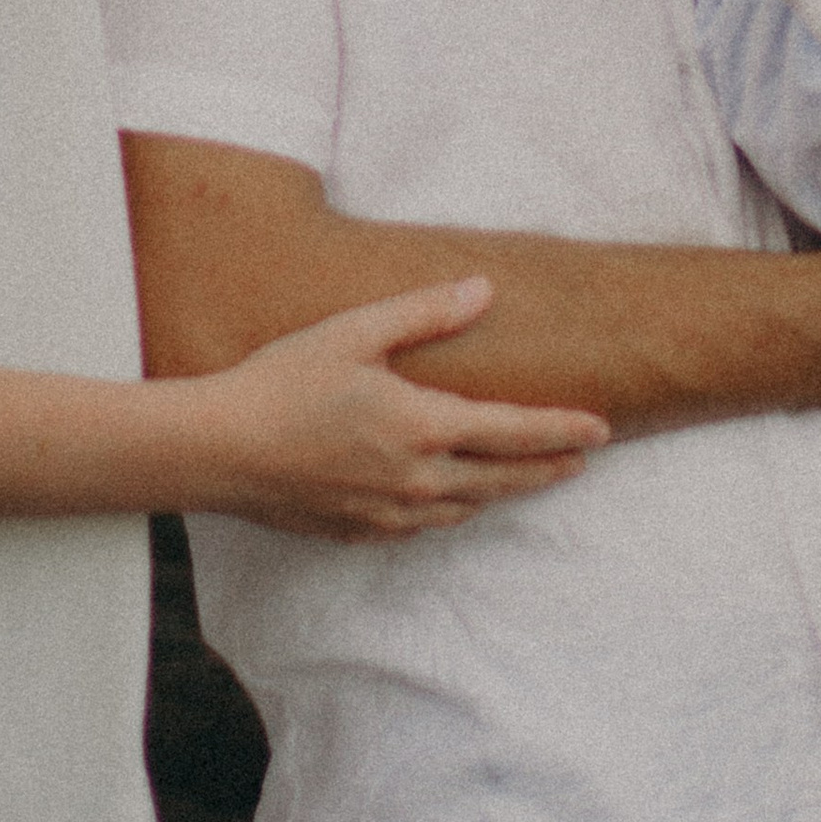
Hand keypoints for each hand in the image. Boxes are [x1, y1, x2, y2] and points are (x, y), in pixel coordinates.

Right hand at [187, 277, 608, 541]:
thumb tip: (484, 290)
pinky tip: (456, 497)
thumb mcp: (356, 331)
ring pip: (466, 507)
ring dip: (505, 491)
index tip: (600, 429)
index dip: (560, 430)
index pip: (512, 432)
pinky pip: (425, 525)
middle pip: (502, 479)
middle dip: (548, 468)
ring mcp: (388, 514)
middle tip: (584, 458)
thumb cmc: (284, 381)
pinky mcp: (360, 532)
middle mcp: (415, 480)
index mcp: (420, 426)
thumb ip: (424, 312)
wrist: (221, 450)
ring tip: (529, 476)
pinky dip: (454, 508)